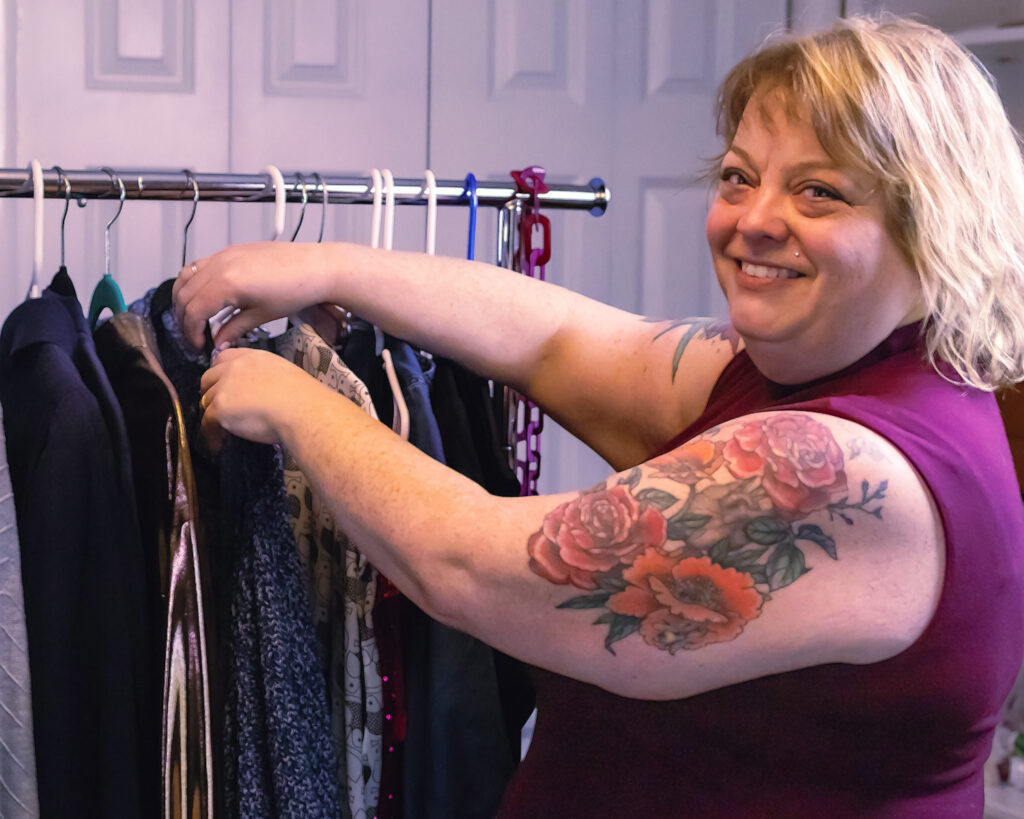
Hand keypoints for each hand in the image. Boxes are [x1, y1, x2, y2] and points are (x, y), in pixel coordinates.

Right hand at [173, 242, 332, 349]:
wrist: (317, 267)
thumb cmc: (296, 290)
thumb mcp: (262, 315)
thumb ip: (234, 329)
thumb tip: (218, 343)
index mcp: (226, 283)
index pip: (193, 311)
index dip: (191, 332)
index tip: (199, 346)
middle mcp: (220, 265)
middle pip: (184, 294)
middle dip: (185, 318)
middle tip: (195, 336)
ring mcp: (224, 254)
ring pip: (186, 276)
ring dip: (185, 298)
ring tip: (195, 318)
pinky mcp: (231, 250)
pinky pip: (200, 265)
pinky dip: (195, 281)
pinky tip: (206, 296)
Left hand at [199, 347, 321, 447]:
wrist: (305, 411)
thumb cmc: (305, 399)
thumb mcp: (286, 375)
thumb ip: (266, 377)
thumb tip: (262, 391)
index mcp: (254, 357)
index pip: (224, 358)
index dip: (220, 372)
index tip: (222, 383)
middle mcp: (236, 368)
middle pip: (209, 377)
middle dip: (211, 392)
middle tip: (219, 407)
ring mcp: (226, 387)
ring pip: (206, 400)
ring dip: (212, 414)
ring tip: (220, 429)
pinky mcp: (221, 408)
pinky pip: (207, 422)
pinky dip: (211, 435)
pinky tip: (219, 443)